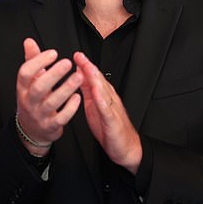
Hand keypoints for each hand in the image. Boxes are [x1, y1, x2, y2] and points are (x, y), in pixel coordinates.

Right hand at [15, 38, 81, 154]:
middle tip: (68, 62)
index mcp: (22, 88)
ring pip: (52, 103)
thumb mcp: (29, 82)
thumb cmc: (33, 100)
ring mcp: (39, 115)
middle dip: (54, 74)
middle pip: (39, 88)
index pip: (25, 73)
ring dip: (66, 89)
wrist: (32, 130)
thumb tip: (29, 41)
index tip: (53, 53)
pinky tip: (78, 96)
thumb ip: (31, 61)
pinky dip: (70, 107)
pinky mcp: (51, 126)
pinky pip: (61, 118)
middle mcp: (29, 101)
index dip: (38, 62)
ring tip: (79, 76)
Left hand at [73, 51, 141, 173]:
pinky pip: (107, 109)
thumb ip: (88, 92)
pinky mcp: (113, 121)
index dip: (85, 66)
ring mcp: (112, 109)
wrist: (126, 148)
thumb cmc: (109, 128)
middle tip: (79, 56)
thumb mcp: (94, 107)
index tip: (76, 55)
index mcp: (103, 96)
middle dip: (89, 67)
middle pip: (99, 80)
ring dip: (95, 78)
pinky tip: (96, 92)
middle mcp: (109, 99)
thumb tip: (79, 77)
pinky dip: (101, 99)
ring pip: (104, 91)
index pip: (94, 78)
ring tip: (86, 67)